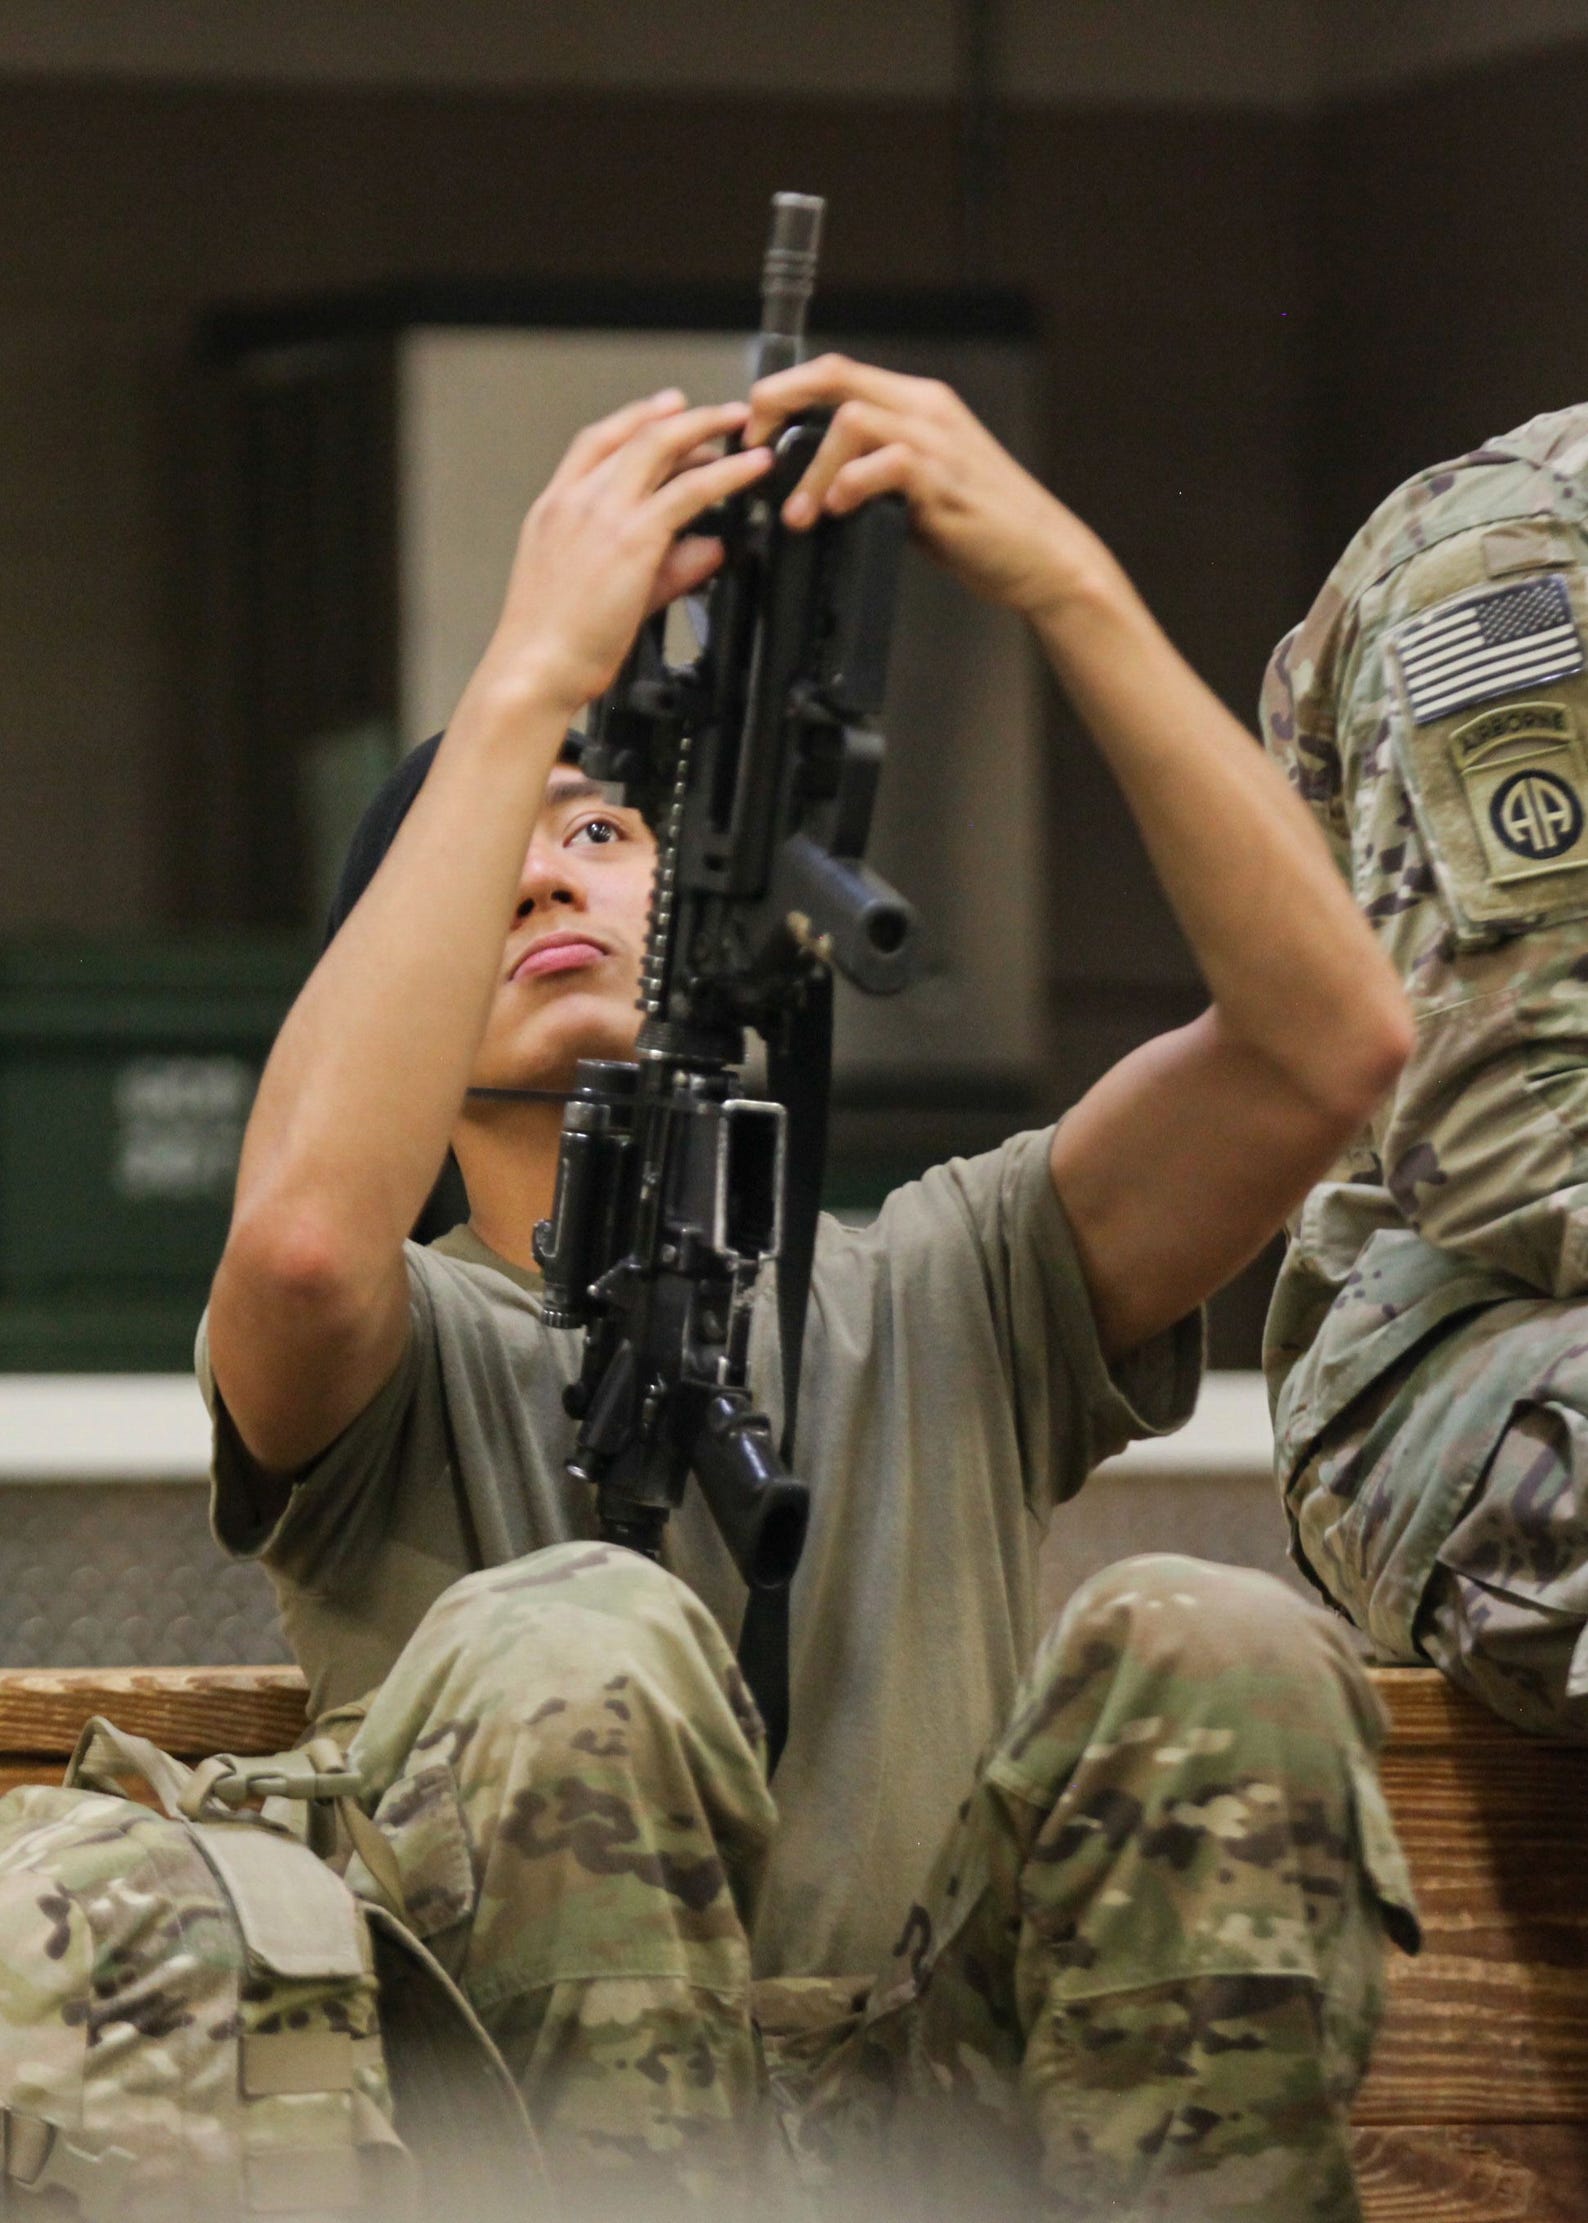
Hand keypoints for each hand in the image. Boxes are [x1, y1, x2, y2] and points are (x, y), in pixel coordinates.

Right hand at [476, 391, 772, 713]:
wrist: (535, 668)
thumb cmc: (556, 643)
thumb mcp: (606, 591)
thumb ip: (664, 567)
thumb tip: (708, 550)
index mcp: (554, 508)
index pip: (597, 442)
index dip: (636, 417)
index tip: (666, 407)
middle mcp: (576, 499)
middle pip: (636, 434)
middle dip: (685, 415)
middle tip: (720, 413)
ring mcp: (604, 513)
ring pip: (662, 447)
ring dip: (709, 428)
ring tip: (743, 425)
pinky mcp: (634, 537)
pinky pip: (691, 490)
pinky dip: (728, 473)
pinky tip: (751, 468)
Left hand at [744, 355, 1103, 618]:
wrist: (1041, 555)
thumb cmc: (978, 526)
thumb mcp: (915, 488)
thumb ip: (871, 472)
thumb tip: (813, 486)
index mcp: (916, 403)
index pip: (836, 373)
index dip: (784, 394)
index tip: (756, 433)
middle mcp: (925, 409)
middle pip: (833, 376)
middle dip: (778, 407)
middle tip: (754, 454)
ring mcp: (937, 440)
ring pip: (851, 421)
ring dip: (811, 469)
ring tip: (798, 515)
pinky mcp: (945, 479)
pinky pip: (886, 463)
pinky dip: (851, 485)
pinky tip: (839, 513)